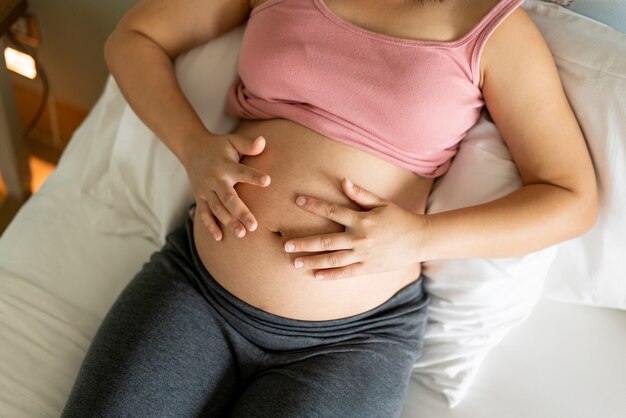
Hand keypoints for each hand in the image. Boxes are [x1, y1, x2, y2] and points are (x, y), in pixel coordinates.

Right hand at [182, 132, 270, 239]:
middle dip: (241, 213)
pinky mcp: (200, 198)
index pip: (242, 171)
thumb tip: (263, 142)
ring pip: (217, 209)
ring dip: (228, 222)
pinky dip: (210, 226)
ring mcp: (206, 191)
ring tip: (241, 234)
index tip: (267, 180)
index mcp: (226, 166)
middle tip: (254, 226)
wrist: (192, 149)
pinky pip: (204, 214)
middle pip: (228, 198)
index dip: (254, 176)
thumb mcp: (233, 141)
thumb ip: (248, 144)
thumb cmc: (219, 146)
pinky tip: (220, 238)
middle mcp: (216, 180)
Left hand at [283, 178, 423, 279]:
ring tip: (295, 262)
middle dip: (304, 243)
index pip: (332, 210)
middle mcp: (359, 238)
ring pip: (332, 259)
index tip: (298, 200)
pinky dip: (330, 275)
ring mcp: (363, 255)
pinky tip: (315, 275)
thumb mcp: (381, 203)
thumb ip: (360, 194)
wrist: (420, 239)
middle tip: (286, 244)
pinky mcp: (368, 268)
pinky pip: (346, 273)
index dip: (314, 205)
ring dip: (312, 261)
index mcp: (361, 219)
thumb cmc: (399, 218)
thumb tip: (343, 181)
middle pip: (326, 241)